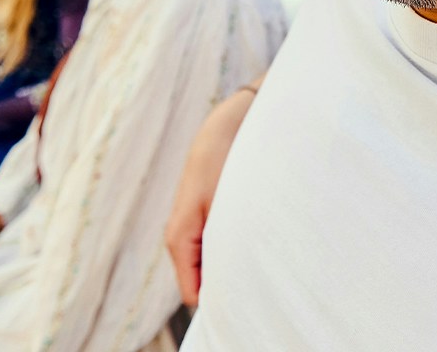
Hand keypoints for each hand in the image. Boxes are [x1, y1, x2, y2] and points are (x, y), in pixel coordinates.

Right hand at [165, 86, 258, 306]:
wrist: (222, 131)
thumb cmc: (223, 168)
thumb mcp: (223, 212)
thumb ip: (220, 250)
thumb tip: (222, 289)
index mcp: (179, 240)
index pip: (193, 294)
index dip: (217, 303)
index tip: (244, 304)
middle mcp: (179, 238)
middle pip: (200, 283)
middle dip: (225, 287)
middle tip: (257, 285)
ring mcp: (188, 229)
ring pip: (207, 266)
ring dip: (229, 267)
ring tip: (256, 262)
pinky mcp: (200, 220)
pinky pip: (211, 250)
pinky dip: (228, 252)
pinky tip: (249, 243)